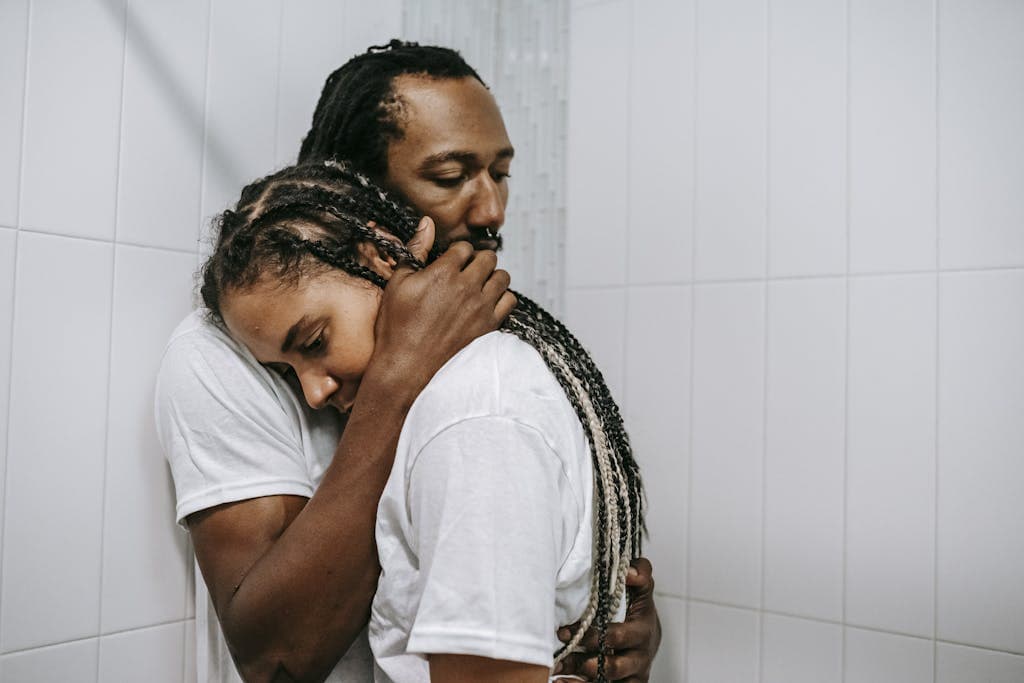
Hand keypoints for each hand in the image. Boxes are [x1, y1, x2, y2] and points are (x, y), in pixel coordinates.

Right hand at [368, 216, 516, 397]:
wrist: (406, 367)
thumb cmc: (396, 325)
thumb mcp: (397, 284)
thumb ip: (415, 250)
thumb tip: (426, 223)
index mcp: (443, 273)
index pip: (464, 247)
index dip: (457, 252)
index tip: (451, 261)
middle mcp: (466, 287)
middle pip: (488, 258)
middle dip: (478, 260)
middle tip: (466, 271)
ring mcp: (481, 307)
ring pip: (503, 277)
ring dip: (492, 277)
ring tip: (478, 285)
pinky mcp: (489, 326)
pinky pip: (510, 301)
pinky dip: (502, 298)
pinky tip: (487, 303)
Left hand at [554, 558, 660, 681]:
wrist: (648, 641)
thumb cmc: (639, 614)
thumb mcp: (642, 592)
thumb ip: (641, 573)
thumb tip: (630, 571)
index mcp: (642, 633)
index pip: (618, 636)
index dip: (592, 636)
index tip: (564, 630)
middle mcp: (638, 659)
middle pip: (614, 666)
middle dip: (585, 662)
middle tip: (560, 655)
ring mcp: (631, 676)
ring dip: (578, 680)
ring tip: (556, 672)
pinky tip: (560, 682)